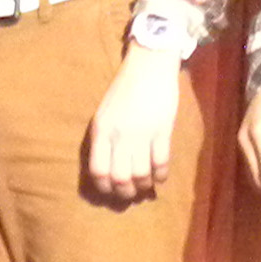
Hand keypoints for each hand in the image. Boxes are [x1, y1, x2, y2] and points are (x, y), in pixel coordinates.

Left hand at [85, 47, 181, 203]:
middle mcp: (119, 135)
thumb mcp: (105, 113)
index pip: (98, 170)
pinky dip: (161, 175)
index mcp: (102, 130)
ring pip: (141, 173)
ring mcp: (142, 133)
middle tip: (130, 195)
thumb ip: (104, 139)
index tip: (111, 191)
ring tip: (146, 188)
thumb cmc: (125, 89)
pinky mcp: (162, 130)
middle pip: (120, 177)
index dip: (104, 187)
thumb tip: (107, 168)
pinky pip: (161, 162)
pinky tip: (160, 178)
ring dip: (144, 186)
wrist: (149, 66)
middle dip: (125, 192)